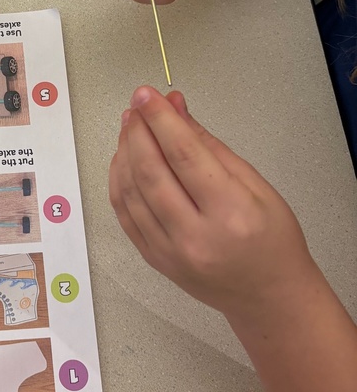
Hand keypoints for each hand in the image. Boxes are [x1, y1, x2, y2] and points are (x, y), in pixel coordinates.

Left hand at [109, 86, 318, 320]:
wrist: (269, 297)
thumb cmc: (272, 239)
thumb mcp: (255, 184)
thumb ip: (209, 144)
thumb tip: (175, 109)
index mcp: (230, 213)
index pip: (184, 155)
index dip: (160, 120)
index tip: (147, 94)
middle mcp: (195, 236)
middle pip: (150, 173)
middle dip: (138, 132)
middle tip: (137, 106)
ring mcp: (169, 252)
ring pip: (130, 192)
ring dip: (124, 152)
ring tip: (130, 127)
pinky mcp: (154, 260)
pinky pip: (124, 214)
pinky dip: (119, 181)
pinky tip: (125, 159)